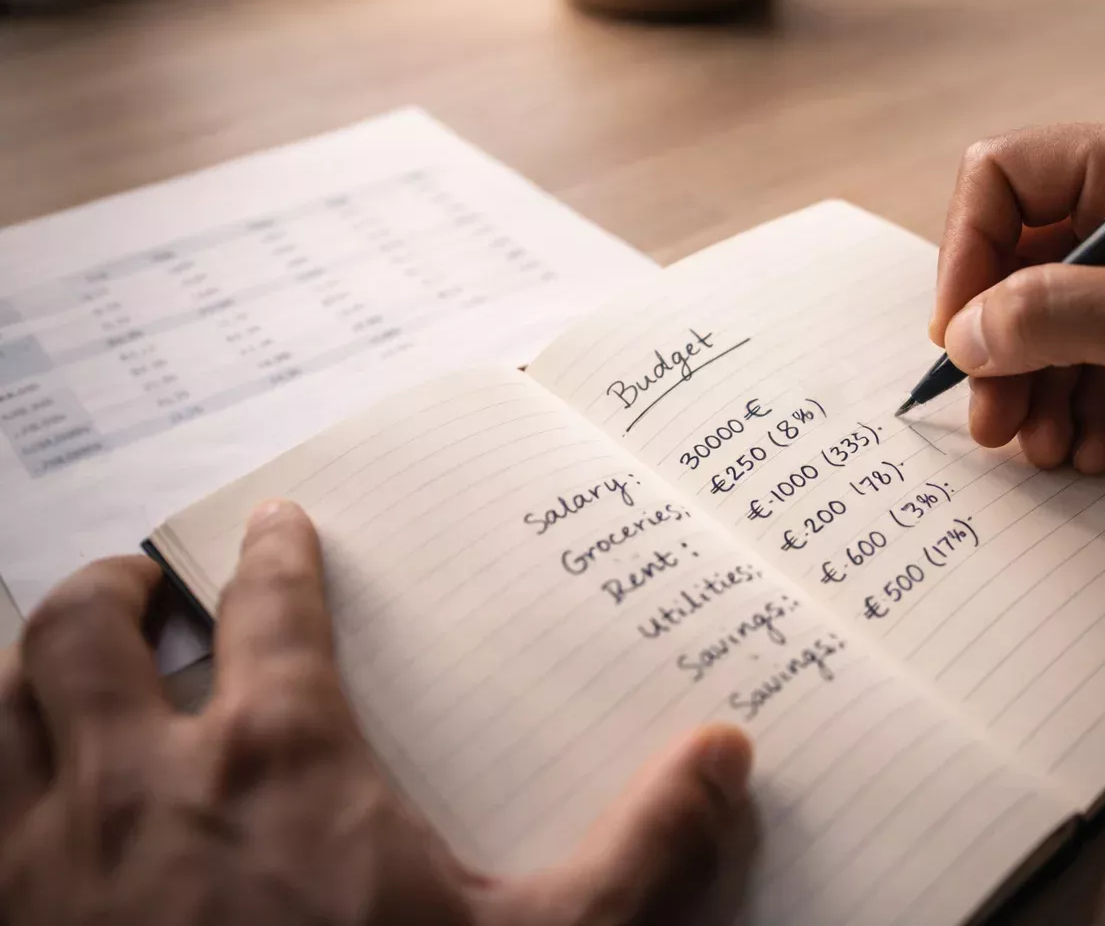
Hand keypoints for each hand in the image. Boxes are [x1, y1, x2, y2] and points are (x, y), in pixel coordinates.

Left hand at [0, 501, 753, 925]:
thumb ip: (642, 849)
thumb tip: (726, 753)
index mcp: (281, 763)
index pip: (271, 609)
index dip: (275, 553)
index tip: (278, 525)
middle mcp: (143, 787)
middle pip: (83, 632)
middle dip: (112, 589)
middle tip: (145, 582)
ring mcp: (48, 859)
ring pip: (2, 704)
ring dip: (31, 663)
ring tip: (68, 657)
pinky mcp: (6, 921)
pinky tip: (32, 792)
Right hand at [931, 119, 1104, 524]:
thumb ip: (1053, 314)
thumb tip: (966, 330)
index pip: (1006, 180)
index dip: (968, 254)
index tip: (960, 335)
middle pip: (1018, 263)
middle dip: (999, 346)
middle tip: (994, 419)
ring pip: (1046, 323)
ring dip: (1033, 389)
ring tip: (1044, 448)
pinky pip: (1087, 364)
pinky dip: (1076, 408)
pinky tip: (1091, 448)